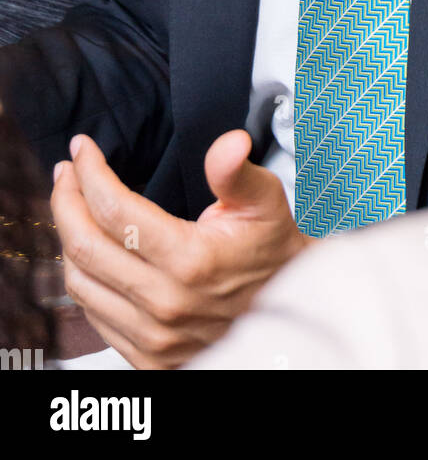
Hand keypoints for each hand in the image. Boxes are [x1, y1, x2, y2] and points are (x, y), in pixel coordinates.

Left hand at [51, 129, 308, 368]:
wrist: (289, 312)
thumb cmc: (272, 251)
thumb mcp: (265, 202)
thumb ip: (237, 172)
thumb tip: (230, 142)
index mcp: (191, 261)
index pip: (115, 210)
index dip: (91, 173)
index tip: (83, 148)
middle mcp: (165, 304)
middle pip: (85, 245)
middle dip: (66, 199)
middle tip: (67, 170)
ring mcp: (153, 337)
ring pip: (79, 282)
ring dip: (67, 237)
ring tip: (73, 203)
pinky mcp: (147, 358)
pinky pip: (93, 314)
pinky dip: (82, 276)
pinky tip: (89, 248)